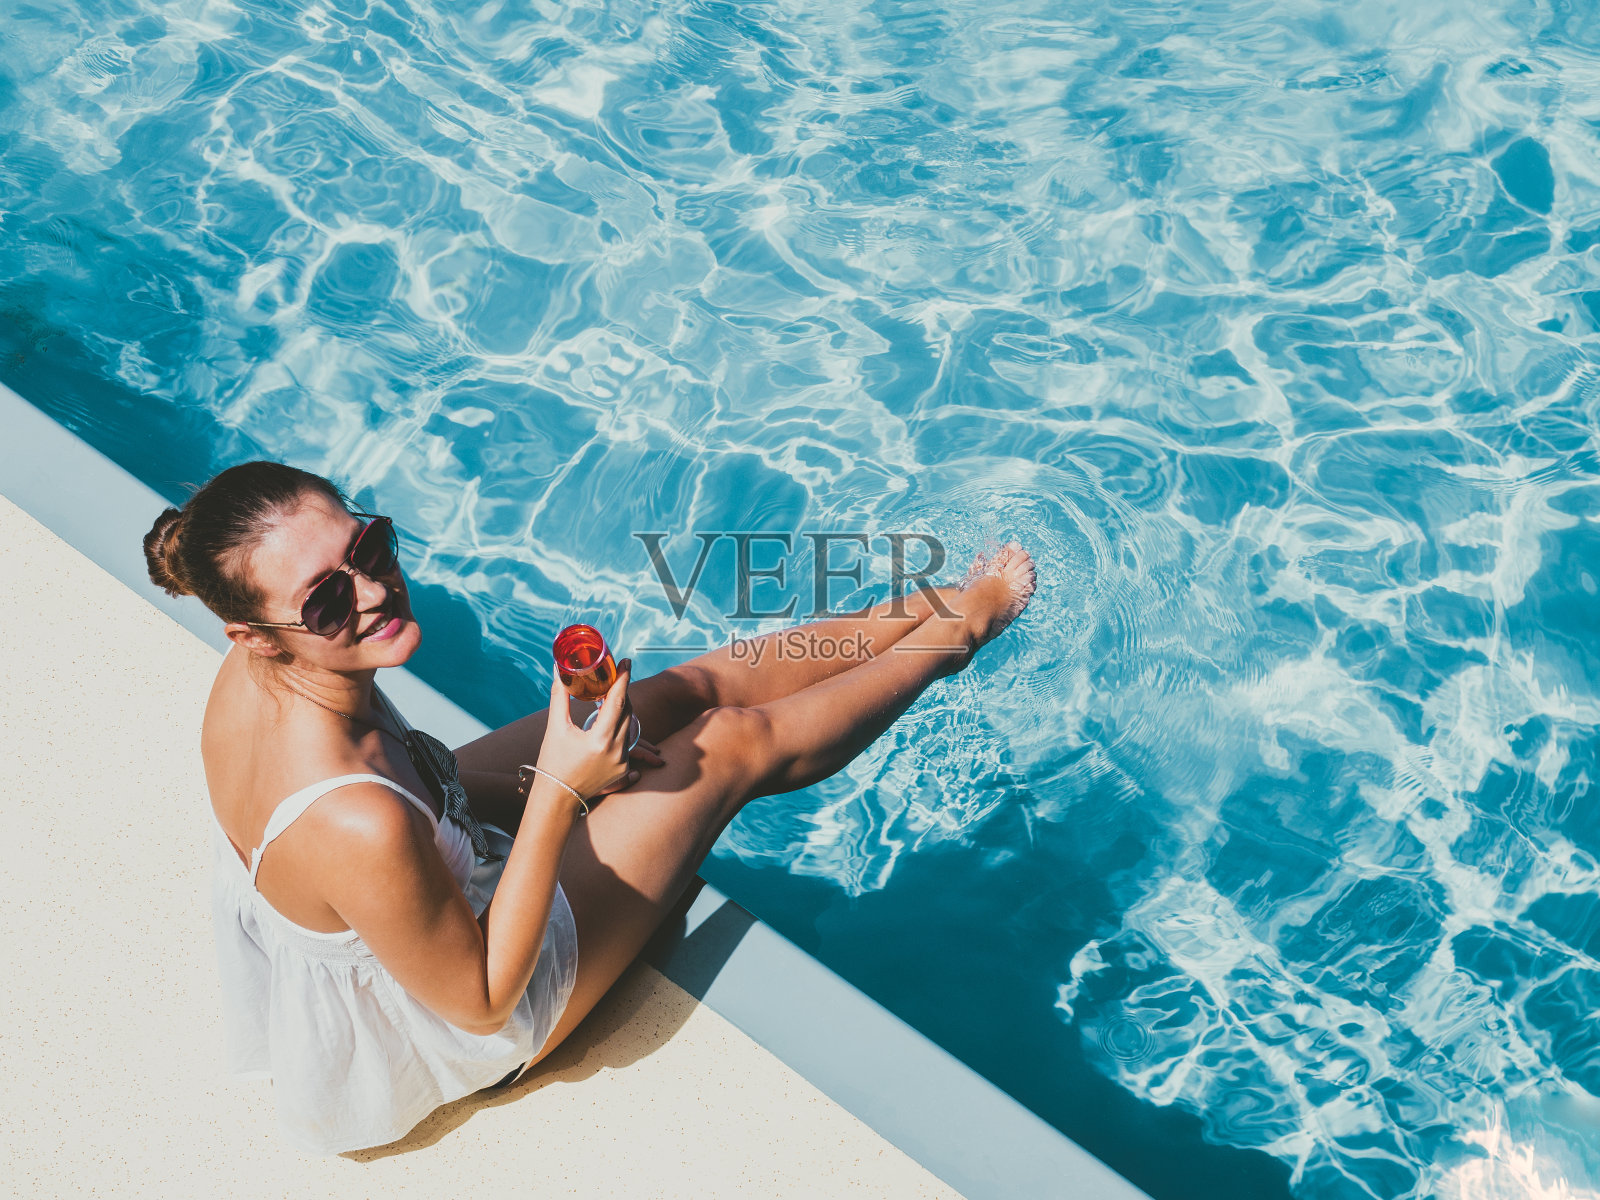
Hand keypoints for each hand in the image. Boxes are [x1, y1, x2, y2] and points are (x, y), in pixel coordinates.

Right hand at [531, 658, 661, 808]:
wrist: (558, 797)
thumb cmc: (553, 762)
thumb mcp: (556, 728)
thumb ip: (560, 697)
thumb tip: (560, 670)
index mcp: (600, 740)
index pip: (618, 701)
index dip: (623, 679)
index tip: (626, 661)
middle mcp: (616, 751)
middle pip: (627, 711)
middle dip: (622, 691)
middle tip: (615, 674)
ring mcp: (622, 762)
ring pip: (629, 725)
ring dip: (621, 709)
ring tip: (610, 695)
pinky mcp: (623, 769)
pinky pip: (626, 740)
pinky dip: (619, 727)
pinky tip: (609, 719)